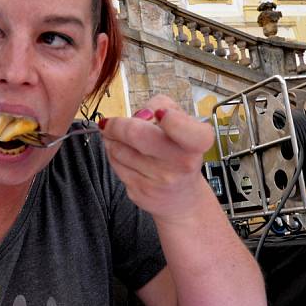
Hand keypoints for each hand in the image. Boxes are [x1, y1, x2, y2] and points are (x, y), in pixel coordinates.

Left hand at [100, 95, 214, 223]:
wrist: (182, 198)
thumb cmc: (181, 153)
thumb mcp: (184, 123)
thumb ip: (163, 106)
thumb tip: (136, 114)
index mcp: (196, 143)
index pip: (182, 127)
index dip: (167, 115)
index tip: (157, 114)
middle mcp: (179, 164)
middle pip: (136, 135)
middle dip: (116, 125)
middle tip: (110, 123)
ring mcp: (158, 180)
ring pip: (118, 149)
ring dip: (111, 139)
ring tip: (117, 138)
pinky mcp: (138, 192)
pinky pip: (115, 165)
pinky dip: (113, 154)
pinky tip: (122, 152)